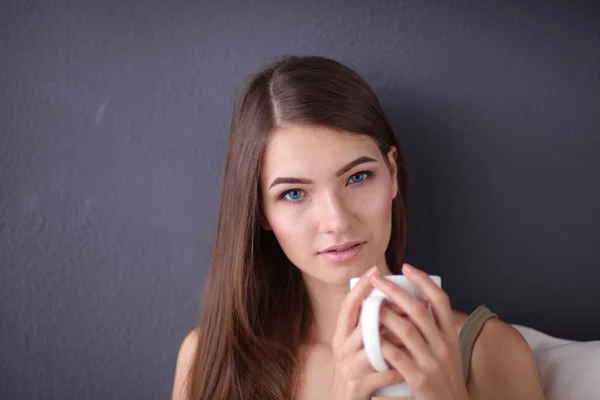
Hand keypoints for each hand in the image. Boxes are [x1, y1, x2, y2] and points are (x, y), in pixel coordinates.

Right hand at [331, 266, 404, 399]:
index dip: (360, 287)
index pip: (348, 306)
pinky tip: (412, 366)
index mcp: (341, 335)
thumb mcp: (355, 346)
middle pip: (363, 323)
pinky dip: (400, 370)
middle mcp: (342, 348)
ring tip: (415, 333)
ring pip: (375, 347)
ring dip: (397, 340)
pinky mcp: (359, 386)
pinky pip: (384, 374)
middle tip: (407, 303)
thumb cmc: (355, 371)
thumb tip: (391, 301)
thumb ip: (366, 327)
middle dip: (386, 311)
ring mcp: (350, 367)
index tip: (374, 270)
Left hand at [370, 263, 468, 399]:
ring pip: (406, 331)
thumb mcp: (448, 352)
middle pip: (419, 310)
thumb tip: (416, 303)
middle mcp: (444, 346)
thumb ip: (434, 330)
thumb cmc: (446, 380)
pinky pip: (398, 357)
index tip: (406, 267)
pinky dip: (383, 345)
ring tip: (369, 304)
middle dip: (395, 291)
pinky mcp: (420, 380)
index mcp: (450, 336)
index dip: (423, 281)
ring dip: (385, 315)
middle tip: (377, 279)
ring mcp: (432, 363)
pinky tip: (371, 337)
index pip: (440, 300)